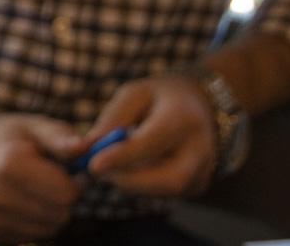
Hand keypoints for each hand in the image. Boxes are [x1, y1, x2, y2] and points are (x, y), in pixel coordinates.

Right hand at [0, 112, 82, 243]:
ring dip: (50, 211)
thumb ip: (61, 137)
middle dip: (63, 197)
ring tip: (34, 188)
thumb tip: (87, 148)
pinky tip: (21, 200)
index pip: (66, 193)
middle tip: (49, 178)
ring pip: (48, 228)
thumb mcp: (33, 125)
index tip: (65, 168)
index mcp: (10, 164)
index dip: (74, 181)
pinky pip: (31, 235)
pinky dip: (34, 221)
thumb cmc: (5, 135)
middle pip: (59, 214)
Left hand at [81, 75, 216, 197]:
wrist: (201, 106)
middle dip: (129, 181)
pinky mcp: (197, 185)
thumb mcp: (135, 94)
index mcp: (184, 118)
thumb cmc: (160, 97)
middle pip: (168, 180)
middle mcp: (200, 149)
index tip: (93, 165)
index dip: (122, 157)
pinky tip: (132, 167)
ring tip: (112, 163)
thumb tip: (86, 148)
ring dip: (132, 183)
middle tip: (98, 170)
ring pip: (165, 192)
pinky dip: (143, 184)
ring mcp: (203, 171)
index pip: (153, 143)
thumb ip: (112, 119)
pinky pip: (166, 193)